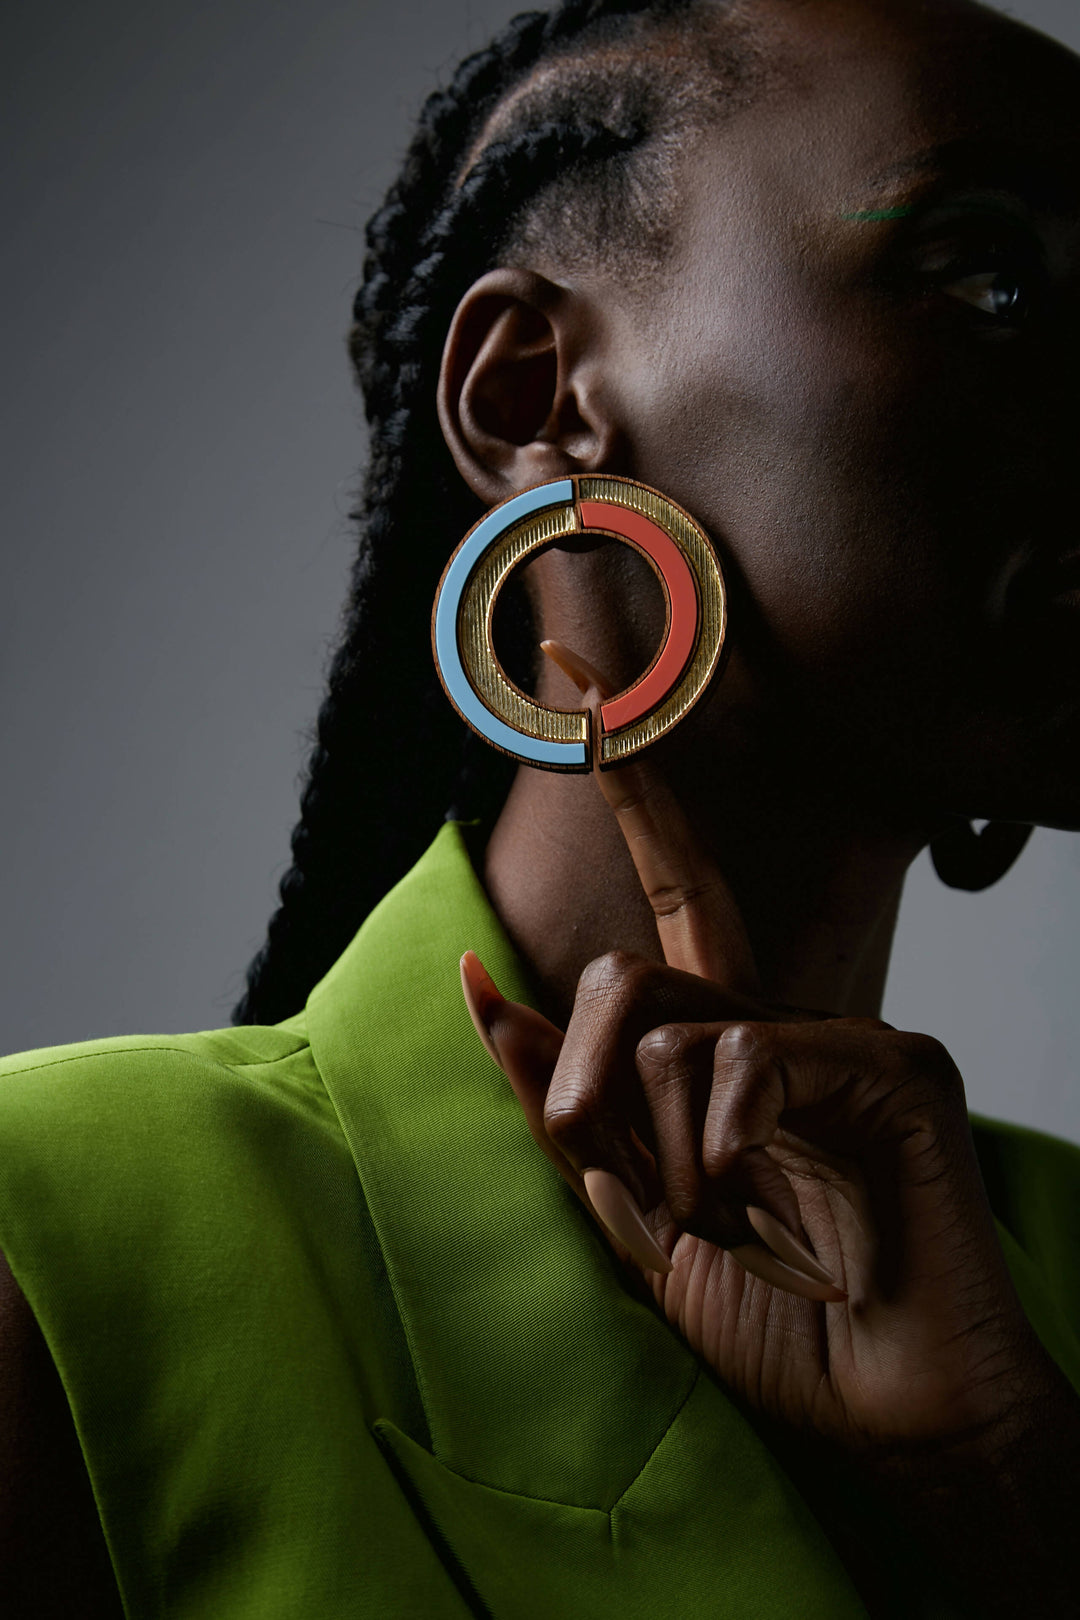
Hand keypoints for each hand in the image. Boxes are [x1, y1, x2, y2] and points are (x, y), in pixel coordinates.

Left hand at [461, 641, 1053, 1463]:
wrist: (890, 1415)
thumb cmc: (777, 1321)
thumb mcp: (631, 1214)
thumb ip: (564, 1105)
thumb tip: (483, 988)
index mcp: (719, 1053)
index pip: (670, 895)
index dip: (631, 788)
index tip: (578, 677)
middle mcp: (774, 1028)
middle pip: (627, 972)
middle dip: (573, 1071)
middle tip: (587, 1155)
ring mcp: (835, 1040)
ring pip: (665, 1023)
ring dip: (652, 1146)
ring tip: (708, 1220)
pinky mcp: (888, 1065)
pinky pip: (744, 1058)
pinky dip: (716, 1139)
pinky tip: (747, 1191)